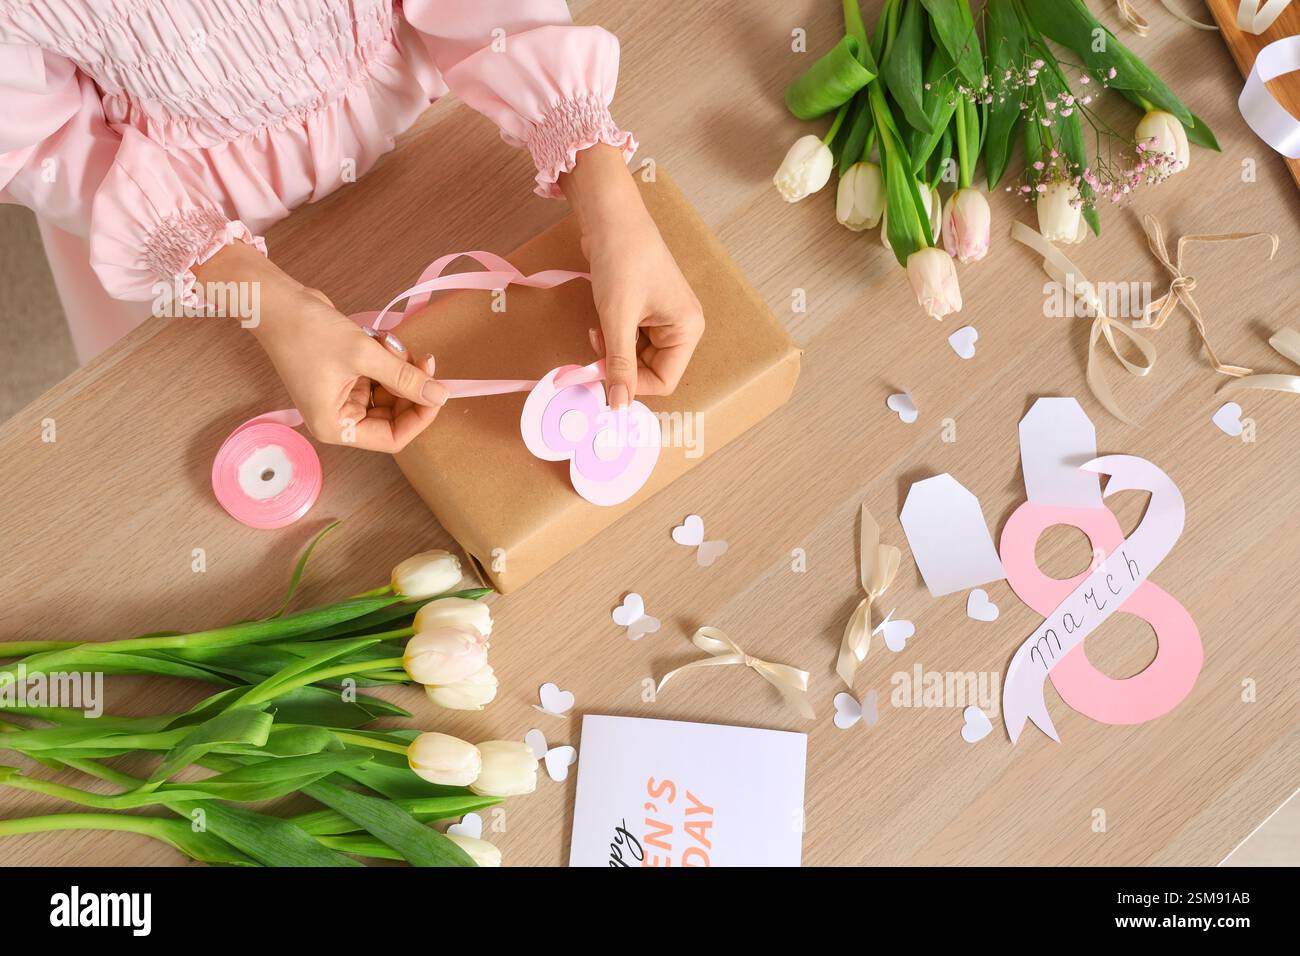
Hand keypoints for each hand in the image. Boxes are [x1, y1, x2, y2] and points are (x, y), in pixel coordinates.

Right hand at [195, 243, 447, 452]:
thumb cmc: (310, 333)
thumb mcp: (364, 355)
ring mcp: (341, 397)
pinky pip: (378, 377)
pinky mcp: (344, 376)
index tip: (437, 390)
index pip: (392, 438)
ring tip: (390, 343)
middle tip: (424, 359)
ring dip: (399, 370)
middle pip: (393, 416)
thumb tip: (441, 395)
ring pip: (389, 394)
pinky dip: (387, 360)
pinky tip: (381, 340)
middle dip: (411, 389)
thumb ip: (405, 378)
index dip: (419, 418)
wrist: (276, 301)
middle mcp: (338, 418)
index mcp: (336, 426)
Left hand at [560, 145, 703, 407]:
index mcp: (687, 329)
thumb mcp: (617, 319)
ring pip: (636, 356)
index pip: (664, 381)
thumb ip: (619, 365)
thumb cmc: (622, 259)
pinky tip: (601, 319)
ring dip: (613, 350)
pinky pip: (630, 339)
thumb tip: (617, 406)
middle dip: (620, 365)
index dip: (632, 385)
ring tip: (598, 327)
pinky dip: (612, 337)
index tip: (600, 377)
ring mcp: (664, 318)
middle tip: (594, 350)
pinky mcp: (646, 309)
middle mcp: (681, 326)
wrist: (609, 216)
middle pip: (650, 371)